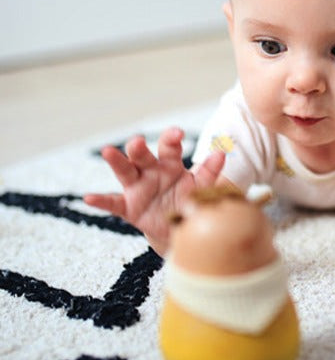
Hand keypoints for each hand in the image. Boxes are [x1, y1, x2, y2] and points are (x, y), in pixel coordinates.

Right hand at [84, 127, 224, 255]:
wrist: (180, 226)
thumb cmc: (190, 198)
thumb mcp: (202, 186)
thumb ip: (210, 171)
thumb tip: (221, 153)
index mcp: (170, 163)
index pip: (169, 147)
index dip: (171, 139)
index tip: (178, 134)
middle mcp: (151, 171)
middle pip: (142, 156)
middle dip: (139, 148)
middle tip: (137, 142)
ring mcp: (137, 188)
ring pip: (125, 172)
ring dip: (117, 161)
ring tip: (108, 151)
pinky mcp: (128, 207)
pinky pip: (113, 203)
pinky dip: (101, 201)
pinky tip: (89, 198)